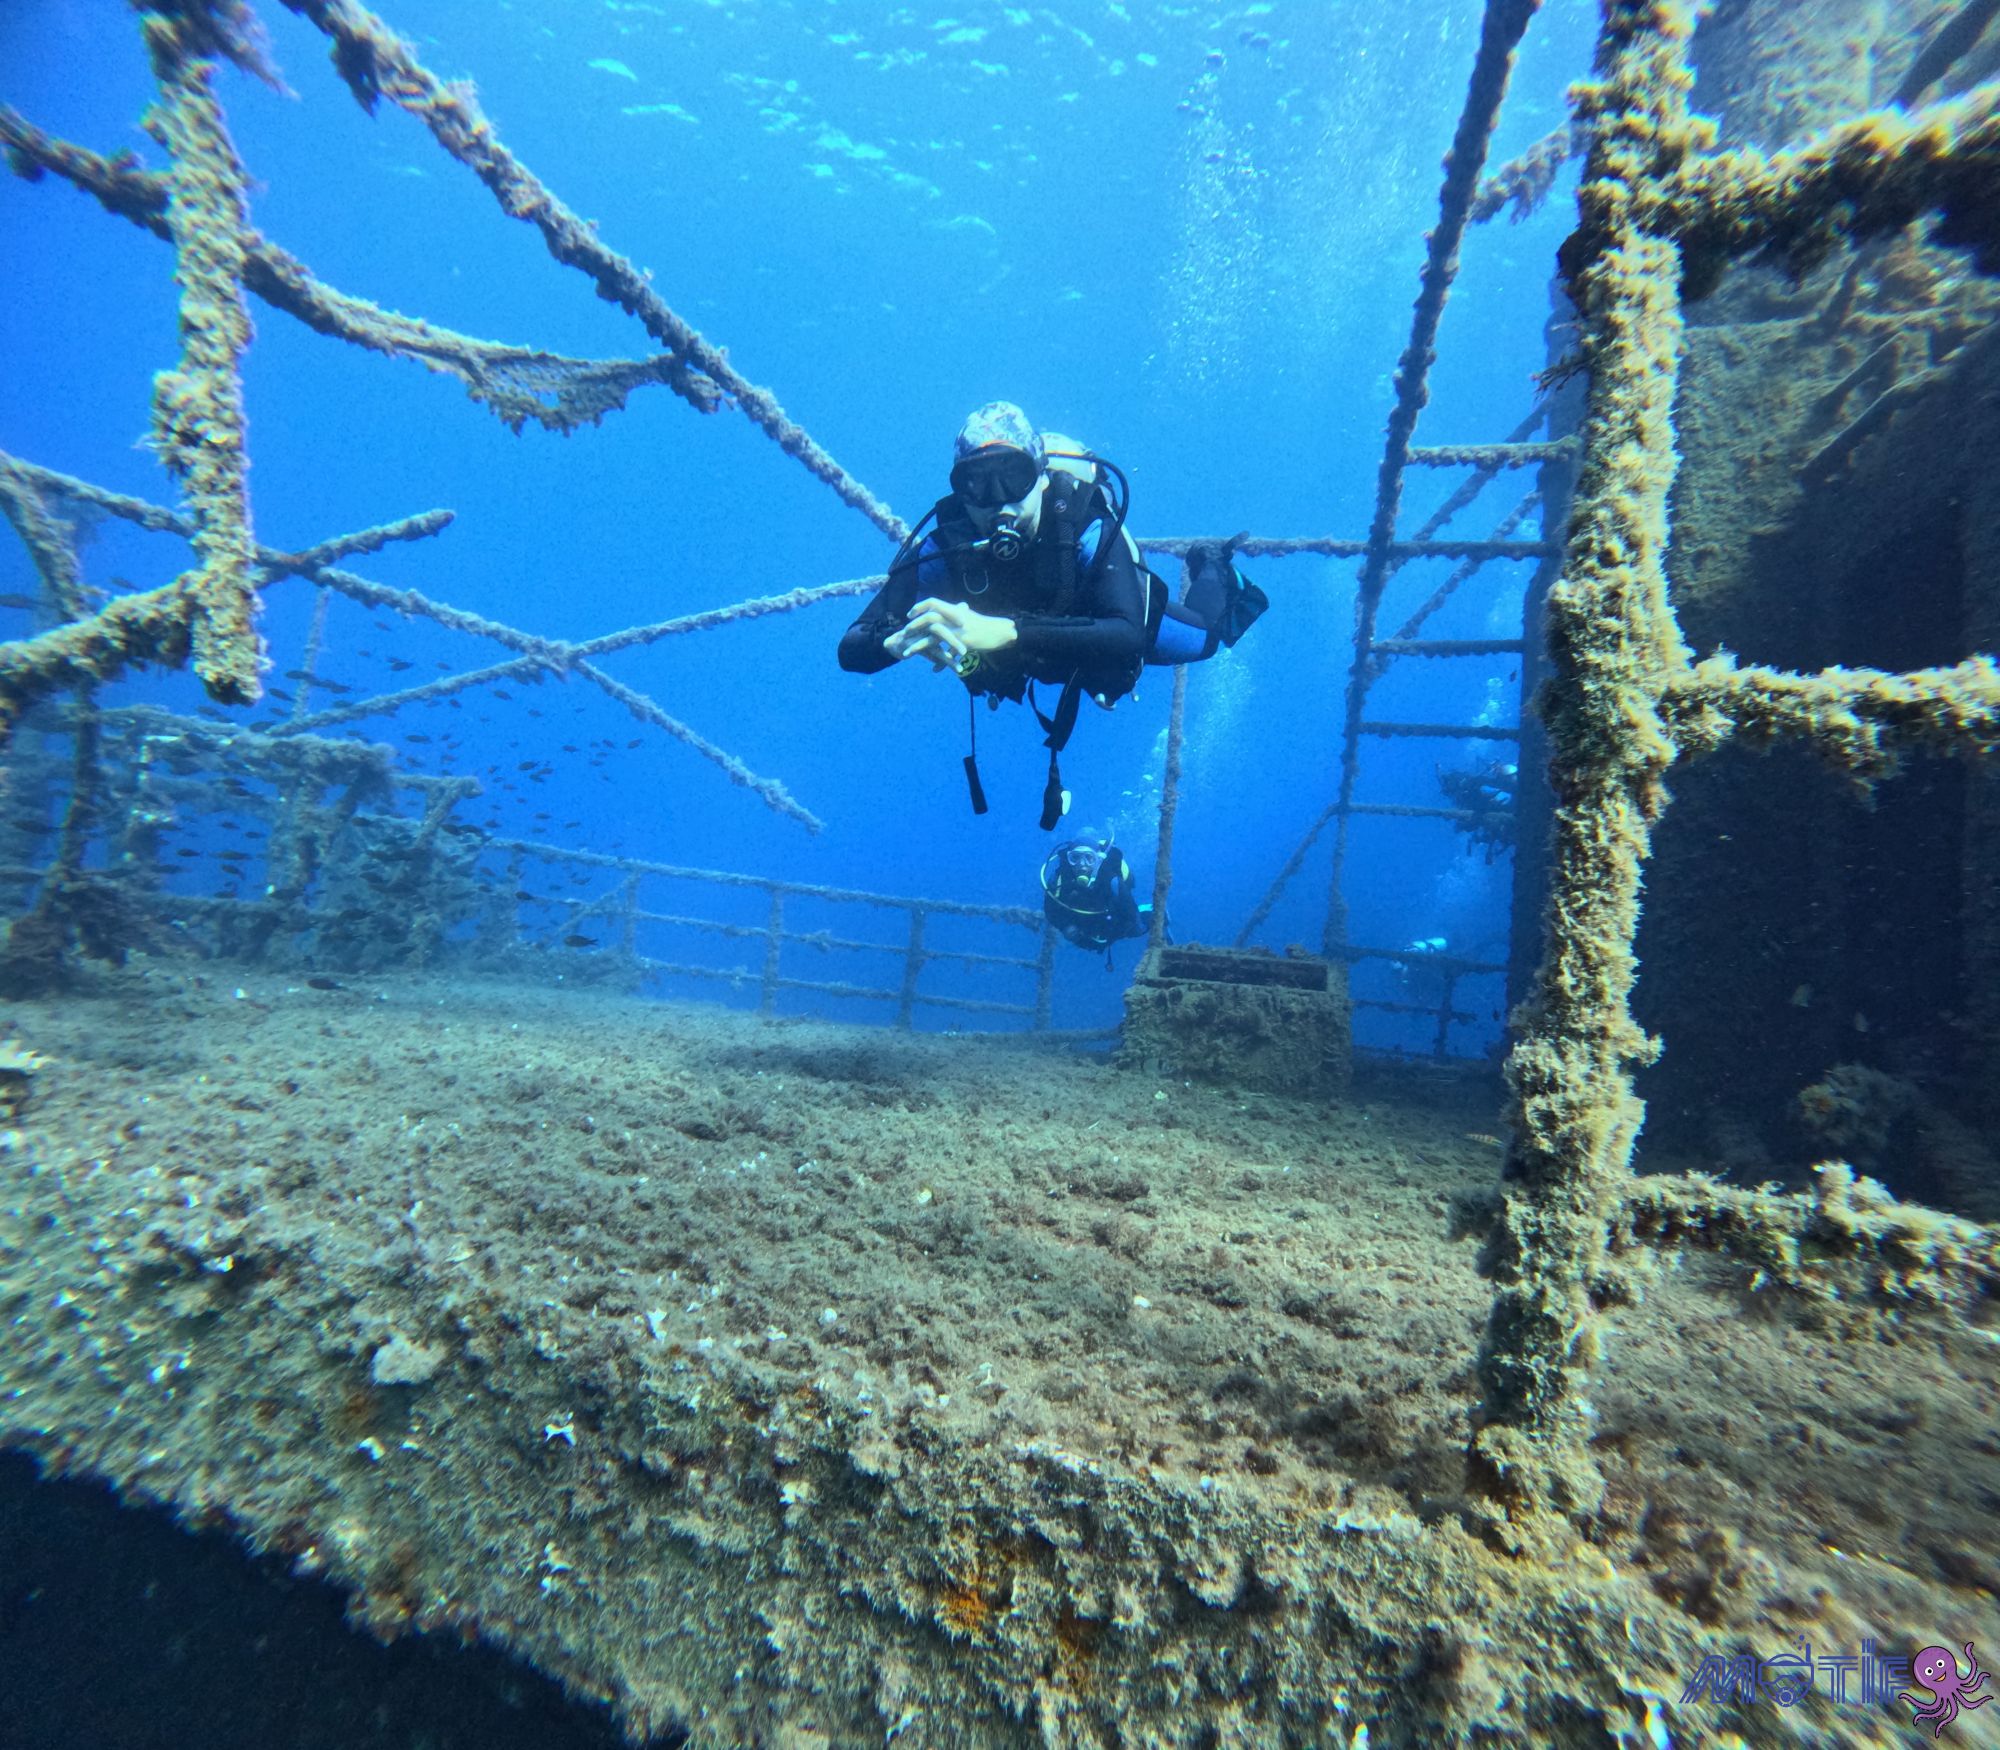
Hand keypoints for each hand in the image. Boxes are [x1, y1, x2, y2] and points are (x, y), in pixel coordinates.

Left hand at [887, 599, 1017, 664]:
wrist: (1001, 631)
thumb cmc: (986, 625)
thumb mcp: (970, 616)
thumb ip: (961, 612)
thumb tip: (958, 607)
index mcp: (954, 610)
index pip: (932, 602)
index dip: (919, 607)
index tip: (909, 614)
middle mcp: (954, 617)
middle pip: (928, 618)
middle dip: (914, 626)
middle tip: (904, 633)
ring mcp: (958, 629)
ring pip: (932, 636)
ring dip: (918, 644)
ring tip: (907, 652)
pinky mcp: (963, 641)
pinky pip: (946, 652)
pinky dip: (939, 660)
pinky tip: (934, 669)